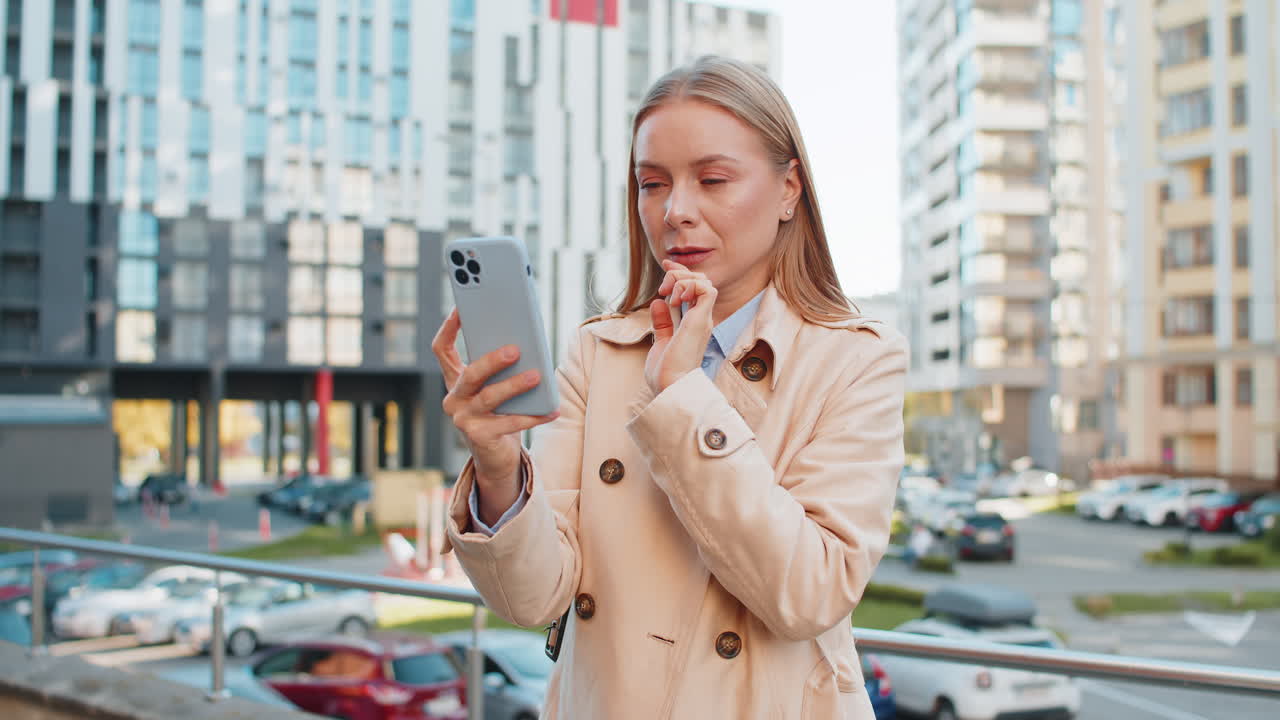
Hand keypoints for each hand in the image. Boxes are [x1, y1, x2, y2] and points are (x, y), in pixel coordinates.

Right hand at [432, 309, 559, 522]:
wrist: (495, 456)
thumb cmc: (500, 412)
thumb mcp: (497, 387)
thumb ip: (502, 369)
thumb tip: (526, 345)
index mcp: (455, 380)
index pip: (442, 349)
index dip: (448, 328)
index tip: (460, 308)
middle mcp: (453, 398)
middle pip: (470, 374)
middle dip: (492, 360)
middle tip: (515, 350)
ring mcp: (463, 419)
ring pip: (489, 397)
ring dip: (515, 385)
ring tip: (537, 376)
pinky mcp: (479, 437)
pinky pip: (509, 423)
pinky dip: (534, 416)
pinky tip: (552, 409)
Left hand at [645, 260, 716, 392]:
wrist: (669, 387)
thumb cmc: (665, 373)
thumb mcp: (661, 342)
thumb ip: (663, 323)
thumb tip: (658, 303)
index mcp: (694, 324)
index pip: (693, 288)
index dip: (680, 273)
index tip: (665, 267)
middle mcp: (702, 319)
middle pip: (700, 280)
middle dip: (679, 275)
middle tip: (662, 290)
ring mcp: (703, 319)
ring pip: (704, 280)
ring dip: (683, 280)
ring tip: (669, 296)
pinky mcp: (701, 320)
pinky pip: (706, 288)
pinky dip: (689, 286)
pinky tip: (676, 300)